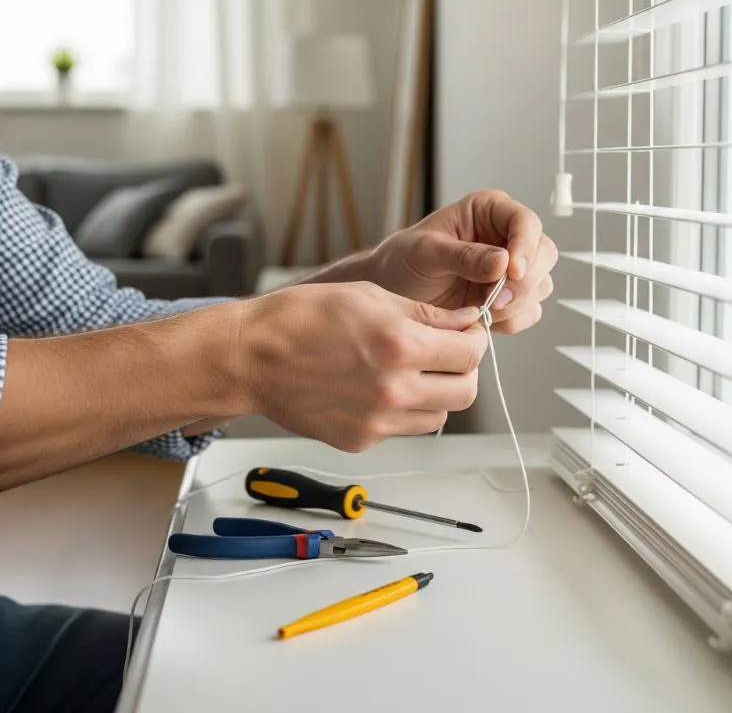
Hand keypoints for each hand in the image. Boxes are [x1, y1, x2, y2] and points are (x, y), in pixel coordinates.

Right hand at [232, 282, 486, 451]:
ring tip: (411, 371)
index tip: (466, 333)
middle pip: (466, 392)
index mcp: (400, 346)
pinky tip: (377, 388)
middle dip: (464, 370)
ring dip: (436, 393)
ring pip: (438, 416)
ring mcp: (377, 421)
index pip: (471, 352)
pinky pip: (402, 429)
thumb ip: (426, 315)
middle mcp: (393, 390)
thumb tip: (464, 323)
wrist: (251, 357)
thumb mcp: (370, 297)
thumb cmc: (298, 319)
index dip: (475, 339)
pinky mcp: (360, 440)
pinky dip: (402, 411)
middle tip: (447, 354)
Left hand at [370, 191, 557, 333]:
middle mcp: (506, 236)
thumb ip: (464, 256)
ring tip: (482, 308)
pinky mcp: (509, 298)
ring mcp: (511, 270)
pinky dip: (512, 320)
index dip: (525, 247)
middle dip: (524, 280)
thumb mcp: (426, 253)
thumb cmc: (403, 261)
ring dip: (518, 303)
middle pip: (544, 254)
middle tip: (494, 298)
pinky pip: (529, 311)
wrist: (391, 292)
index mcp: (488, 211)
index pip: (525, 221)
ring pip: (541, 285)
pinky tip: (485, 318)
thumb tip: (502, 263)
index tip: (511, 272)